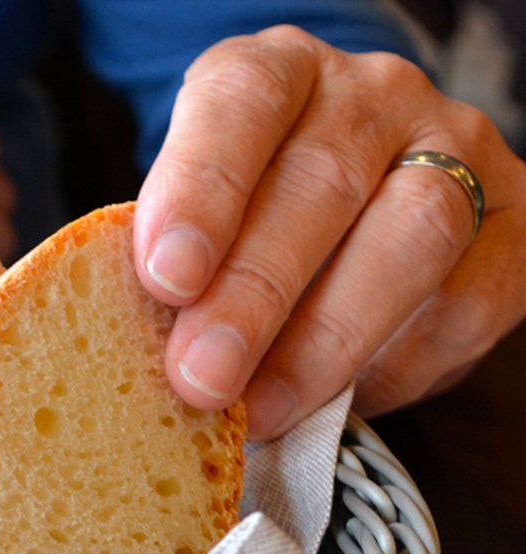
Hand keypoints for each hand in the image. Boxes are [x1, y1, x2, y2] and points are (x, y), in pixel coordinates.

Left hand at [133, 26, 525, 437]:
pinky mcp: (510, 230)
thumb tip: (129, 358)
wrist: (365, 248)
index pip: (242, 100)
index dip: (201, 188)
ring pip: (411, 231)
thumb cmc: (256, 246)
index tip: (164, 278)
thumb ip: (176, 277)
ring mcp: (453, 153)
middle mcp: (372, 98)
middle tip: (201, 377)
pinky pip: (464, 301)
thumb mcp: (203, 239)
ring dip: (327, 337)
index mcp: (278, 79)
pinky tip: (340, 404)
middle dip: (255, 292)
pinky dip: (396, 365)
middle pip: (323, 180)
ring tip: (263, 410)